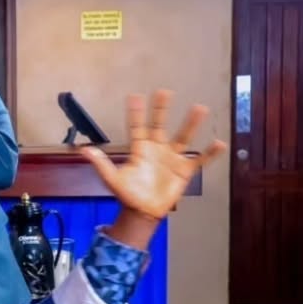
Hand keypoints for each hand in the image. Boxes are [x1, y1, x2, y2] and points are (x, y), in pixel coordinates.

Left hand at [83, 90, 225, 242]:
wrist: (142, 211)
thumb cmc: (127, 194)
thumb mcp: (112, 179)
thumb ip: (101, 163)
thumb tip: (83, 150)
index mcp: (139, 149)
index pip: (137, 127)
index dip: (135, 114)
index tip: (134, 96)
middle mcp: (157, 149)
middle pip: (160, 125)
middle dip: (161, 109)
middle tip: (164, 92)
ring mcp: (172, 158)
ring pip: (183, 137)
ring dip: (191, 124)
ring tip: (199, 108)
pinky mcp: (184, 171)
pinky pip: (199, 160)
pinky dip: (209, 154)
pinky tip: (219, 144)